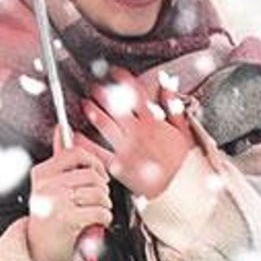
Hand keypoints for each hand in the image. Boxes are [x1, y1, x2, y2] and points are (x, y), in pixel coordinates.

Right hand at [25, 133, 113, 260]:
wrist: (38, 251)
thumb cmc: (48, 217)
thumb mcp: (49, 185)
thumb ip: (58, 157)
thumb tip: (62, 129)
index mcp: (42, 173)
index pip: (76, 154)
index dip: (94, 163)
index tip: (97, 174)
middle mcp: (46, 186)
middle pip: (92, 175)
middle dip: (102, 189)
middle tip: (97, 199)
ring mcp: (55, 202)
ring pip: (99, 193)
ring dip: (104, 205)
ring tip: (94, 211)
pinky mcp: (67, 219)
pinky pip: (100, 212)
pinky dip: (104, 219)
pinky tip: (95, 222)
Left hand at [82, 68, 194, 198]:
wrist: (178, 188)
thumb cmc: (181, 161)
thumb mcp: (183, 130)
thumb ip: (173, 105)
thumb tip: (166, 83)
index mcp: (154, 123)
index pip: (137, 95)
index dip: (125, 81)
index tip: (116, 73)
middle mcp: (138, 134)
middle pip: (117, 108)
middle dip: (104, 95)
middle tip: (95, 88)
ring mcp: (127, 150)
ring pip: (105, 126)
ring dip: (93, 113)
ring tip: (85, 105)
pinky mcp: (118, 166)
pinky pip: (97, 153)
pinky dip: (85, 144)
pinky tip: (77, 136)